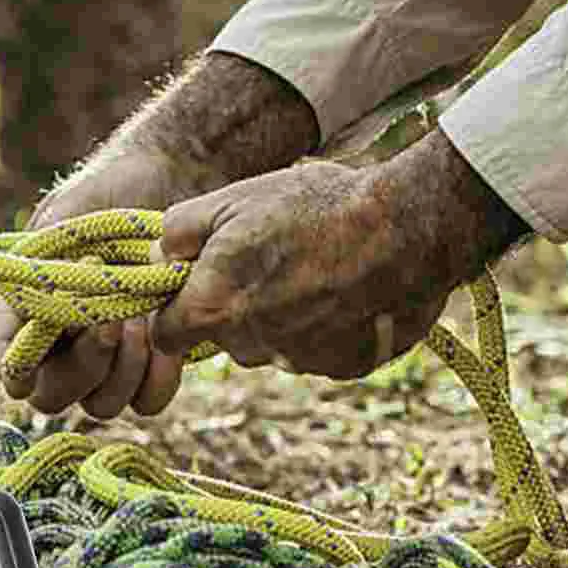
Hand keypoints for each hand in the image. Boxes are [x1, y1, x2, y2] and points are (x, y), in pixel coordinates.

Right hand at [0, 52, 319, 416]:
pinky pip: (147, 401)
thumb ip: (41, 265)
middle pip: (54, 396)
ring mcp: (107, 361)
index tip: (56, 331)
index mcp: (27, 315)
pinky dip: (157, 379)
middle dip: (84, 365)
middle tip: (110, 321)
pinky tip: (169, 343)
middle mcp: (62, 348)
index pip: (14, 366)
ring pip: (101, 404)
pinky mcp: (152, 363)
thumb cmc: (107, 195)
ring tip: (141, 321)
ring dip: (121, 371)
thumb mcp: (64, 221)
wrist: (172, 181)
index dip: (26, 365)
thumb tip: (34, 314)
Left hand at [149, 133, 527, 378]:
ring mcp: (299, 363)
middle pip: (223, 338)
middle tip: (268, 258)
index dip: (178, 304)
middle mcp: (250, 348)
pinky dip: (324, 326)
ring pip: (271, 345)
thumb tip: (160, 254)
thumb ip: (179, 231)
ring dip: (281, 317)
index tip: (201, 276)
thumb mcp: (233, 199)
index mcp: (212, 310)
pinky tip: (346, 286)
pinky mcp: (343, 368)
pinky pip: (317, 350)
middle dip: (234, 306)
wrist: (407, 227)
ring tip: (314, 266)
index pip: (166, 333)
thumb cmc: (315, 206)